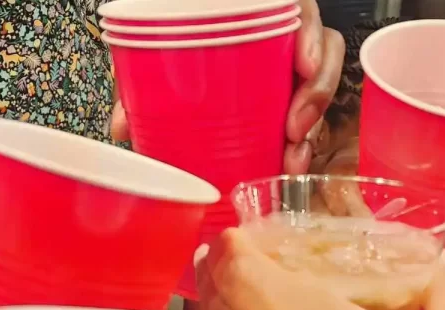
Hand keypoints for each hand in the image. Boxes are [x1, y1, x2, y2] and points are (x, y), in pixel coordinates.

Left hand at [109, 0, 344, 174]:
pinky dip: (303, 142)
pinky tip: (290, 161)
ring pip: (318, 89)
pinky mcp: (286, 97)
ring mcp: (285, 67)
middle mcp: (279, 35)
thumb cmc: (165, 38)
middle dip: (316, 94)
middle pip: (322, 53)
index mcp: (255, 10)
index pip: (301, 10)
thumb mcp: (152, 49)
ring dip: (312, 126)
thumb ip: (138, 78)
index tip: (302, 66)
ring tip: (293, 156)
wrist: (169, 46)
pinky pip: (309, 115)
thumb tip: (122, 127)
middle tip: (294, 129)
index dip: (311, 36)